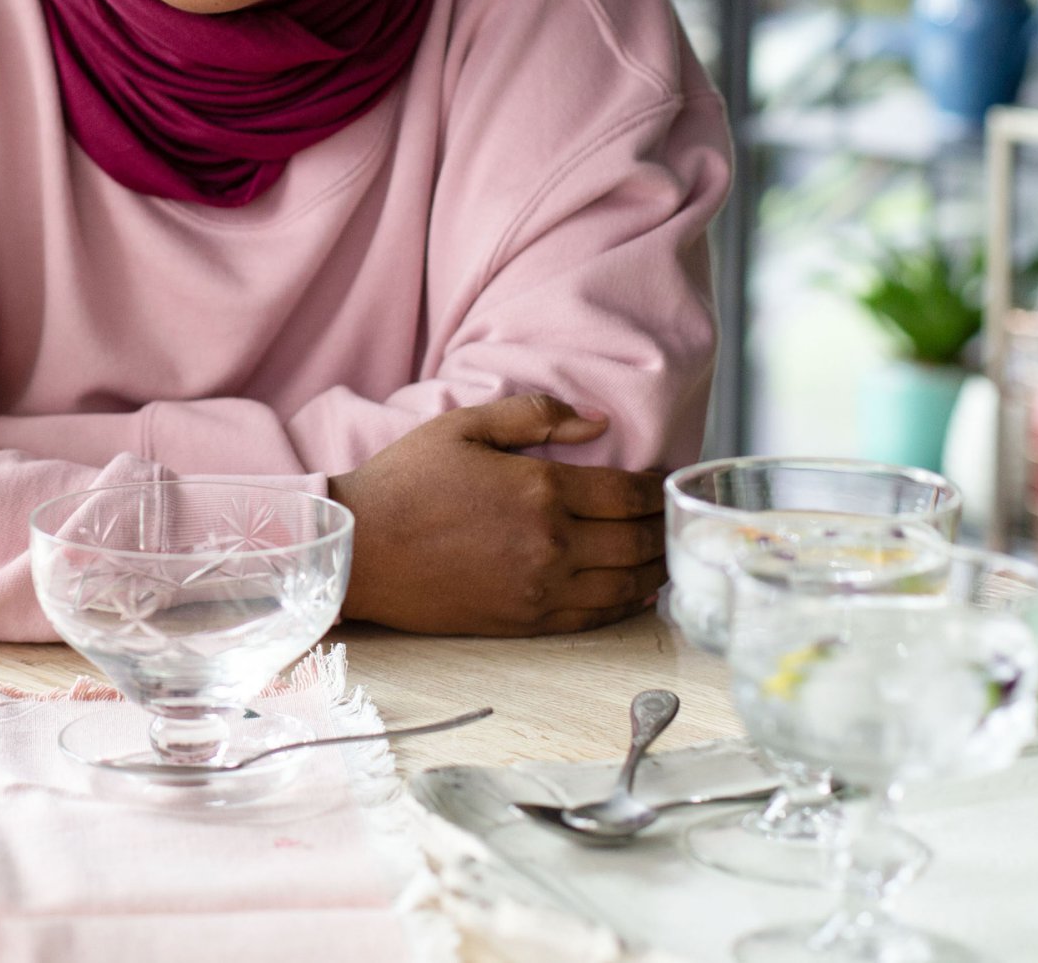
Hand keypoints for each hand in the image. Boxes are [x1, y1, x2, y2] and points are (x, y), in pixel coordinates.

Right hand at [326, 395, 664, 636]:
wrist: (358, 551)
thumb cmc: (404, 483)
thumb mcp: (463, 426)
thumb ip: (534, 415)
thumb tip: (596, 421)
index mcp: (540, 489)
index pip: (630, 493)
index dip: (659, 487)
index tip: (669, 481)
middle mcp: (551, 543)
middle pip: (639, 541)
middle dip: (666, 528)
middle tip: (678, 519)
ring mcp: (540, 588)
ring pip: (627, 585)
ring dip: (656, 569)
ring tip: (666, 554)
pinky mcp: (526, 621)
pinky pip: (595, 617)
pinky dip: (626, 604)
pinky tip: (635, 590)